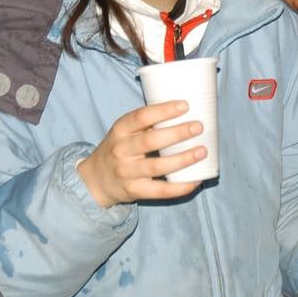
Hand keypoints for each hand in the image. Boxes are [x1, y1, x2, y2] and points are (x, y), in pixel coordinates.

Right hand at [76, 100, 205, 207]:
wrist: (95, 180)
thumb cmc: (119, 149)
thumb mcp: (124, 132)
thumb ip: (146, 124)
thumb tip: (186, 111)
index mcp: (120, 130)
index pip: (141, 117)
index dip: (163, 110)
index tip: (185, 105)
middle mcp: (121, 151)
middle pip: (150, 141)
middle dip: (177, 133)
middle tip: (198, 127)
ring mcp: (127, 172)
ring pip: (157, 167)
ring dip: (182, 159)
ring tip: (202, 151)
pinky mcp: (135, 191)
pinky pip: (160, 191)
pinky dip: (180, 187)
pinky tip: (196, 180)